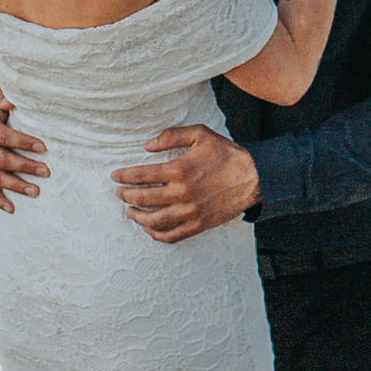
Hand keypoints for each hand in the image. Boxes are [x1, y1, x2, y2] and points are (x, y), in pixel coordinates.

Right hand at [0, 84, 48, 212]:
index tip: (43, 147)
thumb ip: (2, 95)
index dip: (23, 142)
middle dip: (25, 166)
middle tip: (46, 171)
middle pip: (2, 159)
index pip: (4, 136)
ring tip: (36, 191)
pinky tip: (12, 208)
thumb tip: (11, 101)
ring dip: (16, 185)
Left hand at [112, 125, 259, 243]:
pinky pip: (172, 235)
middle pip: (144, 198)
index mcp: (179, 169)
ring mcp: (190, 211)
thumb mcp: (200, 135)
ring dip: (137, 217)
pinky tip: (149, 228)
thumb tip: (147, 145)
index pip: (142, 175)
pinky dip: (156, 234)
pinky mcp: (199, 225)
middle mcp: (182, 193)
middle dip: (126, 195)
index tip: (116, 176)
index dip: (124, 176)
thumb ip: (172, 136)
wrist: (254, 177)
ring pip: (154, 221)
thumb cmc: (227, 154)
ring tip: (129, 211)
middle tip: (119, 193)